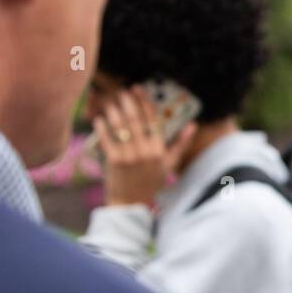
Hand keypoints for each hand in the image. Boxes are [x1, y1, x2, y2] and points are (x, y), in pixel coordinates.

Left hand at [92, 84, 197, 206]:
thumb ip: (181, 144)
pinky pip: (107, 140)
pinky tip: (99, 119)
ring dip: (114, 112)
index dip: (145, 102)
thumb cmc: (151, 182)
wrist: (131, 203)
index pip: (153, 119)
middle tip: (121, 92)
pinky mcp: (114, 162)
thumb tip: (193, 125)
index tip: (138, 89)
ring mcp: (130, 156)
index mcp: (159, 149)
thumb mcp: (169, 164)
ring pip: (121, 127)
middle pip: (136, 120)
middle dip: (127, 102)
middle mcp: (146, 151)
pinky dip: (102, 128)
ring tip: (110, 103)